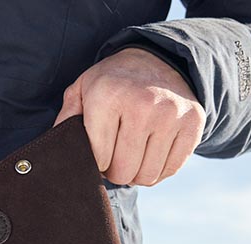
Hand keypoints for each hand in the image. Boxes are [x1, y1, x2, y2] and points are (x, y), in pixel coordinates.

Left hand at [55, 47, 205, 186]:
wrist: (159, 59)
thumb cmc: (114, 83)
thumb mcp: (83, 90)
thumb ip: (67, 119)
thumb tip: (57, 152)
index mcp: (108, 96)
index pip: (99, 159)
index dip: (96, 161)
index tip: (99, 150)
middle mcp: (142, 104)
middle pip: (123, 172)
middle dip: (116, 170)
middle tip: (116, 155)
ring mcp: (171, 114)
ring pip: (147, 176)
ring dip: (138, 172)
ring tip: (134, 153)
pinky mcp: (193, 123)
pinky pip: (171, 170)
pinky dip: (159, 169)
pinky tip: (153, 151)